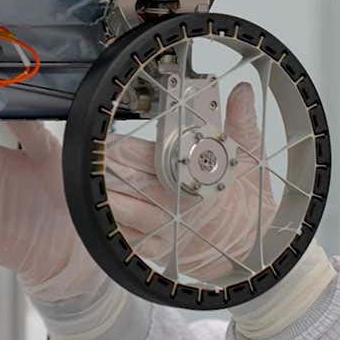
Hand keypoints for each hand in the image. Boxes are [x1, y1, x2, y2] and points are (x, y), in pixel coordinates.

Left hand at [108, 81, 273, 281]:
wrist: (252, 247)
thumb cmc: (246, 203)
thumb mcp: (248, 158)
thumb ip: (239, 121)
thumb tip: (241, 91)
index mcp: (191, 179)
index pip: (143, 156)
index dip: (118, 147)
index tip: (103, 139)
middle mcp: (172, 206)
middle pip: (122, 180)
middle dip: (103, 166)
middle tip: (91, 154)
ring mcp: (160, 229)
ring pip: (116, 209)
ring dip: (100, 192)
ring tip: (88, 177)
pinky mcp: (153, 248)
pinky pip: (120, 236)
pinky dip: (106, 220)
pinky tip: (98, 206)